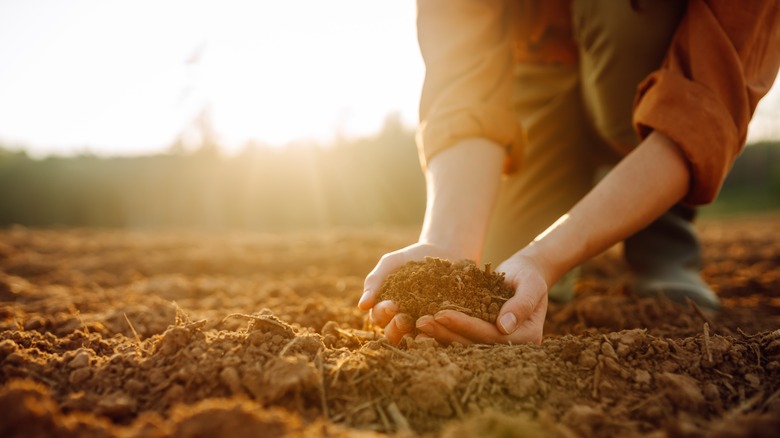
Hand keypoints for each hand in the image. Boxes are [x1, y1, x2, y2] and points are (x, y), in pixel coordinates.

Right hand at [359, 242, 459, 343]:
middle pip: (392, 333)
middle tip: (403, 318)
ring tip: (420, 322)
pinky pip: (434, 334)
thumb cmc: (410, 258)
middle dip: (395, 327)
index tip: (392, 305)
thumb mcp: (389, 264)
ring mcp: (420, 323)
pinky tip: (437, 325)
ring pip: (412, 337)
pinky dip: (434, 332)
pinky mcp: (439, 324)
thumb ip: (374, 282)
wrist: (441, 252)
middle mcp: (400, 319)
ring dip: (414, 333)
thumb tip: (361, 306)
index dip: (383, 313)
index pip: (379, 317)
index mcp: (385, 307)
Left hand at [414, 254, 548, 344]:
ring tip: (418, 324)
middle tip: (421, 322)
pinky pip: (461, 336)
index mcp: (526, 337)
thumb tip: (505, 326)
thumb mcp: (531, 284)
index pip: (490, 335)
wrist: (526, 273)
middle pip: (474, 342)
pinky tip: (422, 326)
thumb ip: (522, 304)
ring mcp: (495, 342)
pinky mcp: (481, 335)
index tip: (441, 314)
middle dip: (446, 332)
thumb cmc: (529, 275)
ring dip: (440, 334)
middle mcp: (510, 345)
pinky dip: (442, 331)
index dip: (465, 325)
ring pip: (465, 342)